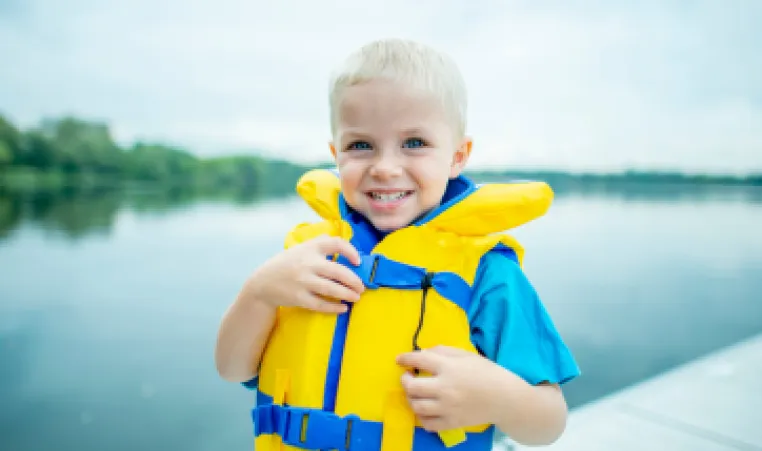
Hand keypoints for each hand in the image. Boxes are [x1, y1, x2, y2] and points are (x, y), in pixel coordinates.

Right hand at [243, 235, 364, 313]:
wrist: (263, 282)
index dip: (351, 251)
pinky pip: (321, 304)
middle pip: (338, 271)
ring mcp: (303, 281)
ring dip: (348, 294)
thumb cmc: (288, 264)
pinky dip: (334, 307)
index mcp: (310, 248)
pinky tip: (343, 308)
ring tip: (356, 297)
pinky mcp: (299, 297)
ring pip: (331, 289)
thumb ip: (321, 243)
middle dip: (354, 280)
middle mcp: (307, 263)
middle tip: (362, 287)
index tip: (358, 262)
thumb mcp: (302, 248)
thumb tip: (347, 248)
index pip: (335, 243)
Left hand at [396, 346, 513, 431]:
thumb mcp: (467, 354)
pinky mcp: (452, 422)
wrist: (506, 399)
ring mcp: (447, 407)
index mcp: (449, 367)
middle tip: (407, 377)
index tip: (399, 359)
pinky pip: (428, 424)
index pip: (420, 360)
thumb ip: (444, 351)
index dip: (405, 358)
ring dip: (411, 399)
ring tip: (415, 394)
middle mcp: (445, 388)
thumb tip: (423, 353)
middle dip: (405, 381)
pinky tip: (424, 410)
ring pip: (416, 406)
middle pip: (412, 387)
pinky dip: (421, 417)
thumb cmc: (487, 373)